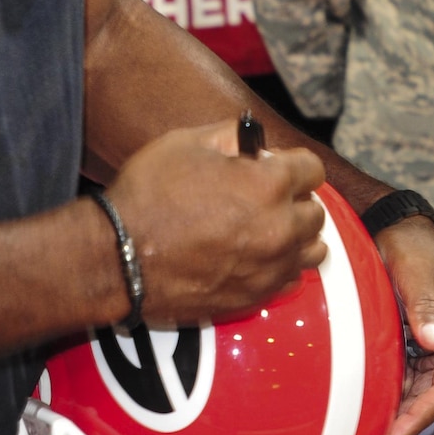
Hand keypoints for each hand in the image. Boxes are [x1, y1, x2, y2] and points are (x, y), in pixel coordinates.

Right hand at [104, 120, 325, 323]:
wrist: (118, 258)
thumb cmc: (148, 195)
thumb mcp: (186, 143)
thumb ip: (232, 136)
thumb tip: (255, 142)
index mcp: (268, 184)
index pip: (312, 169)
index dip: (291, 163)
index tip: (272, 167)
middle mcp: (280, 228)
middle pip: (315, 211)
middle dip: (295, 199)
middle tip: (264, 197)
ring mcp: (270, 268)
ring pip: (313, 250)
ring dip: (297, 236)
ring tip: (267, 229)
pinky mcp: (255, 298)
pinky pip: (291, 280)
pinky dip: (282, 267)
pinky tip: (256, 257)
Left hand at [364, 217, 433, 434]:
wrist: (405, 235)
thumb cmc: (412, 250)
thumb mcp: (415, 272)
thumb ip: (424, 305)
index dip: (416, 418)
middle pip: (433, 403)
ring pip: (422, 401)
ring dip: (397, 429)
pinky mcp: (429, 356)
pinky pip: (412, 389)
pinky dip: (395, 410)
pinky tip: (373, 433)